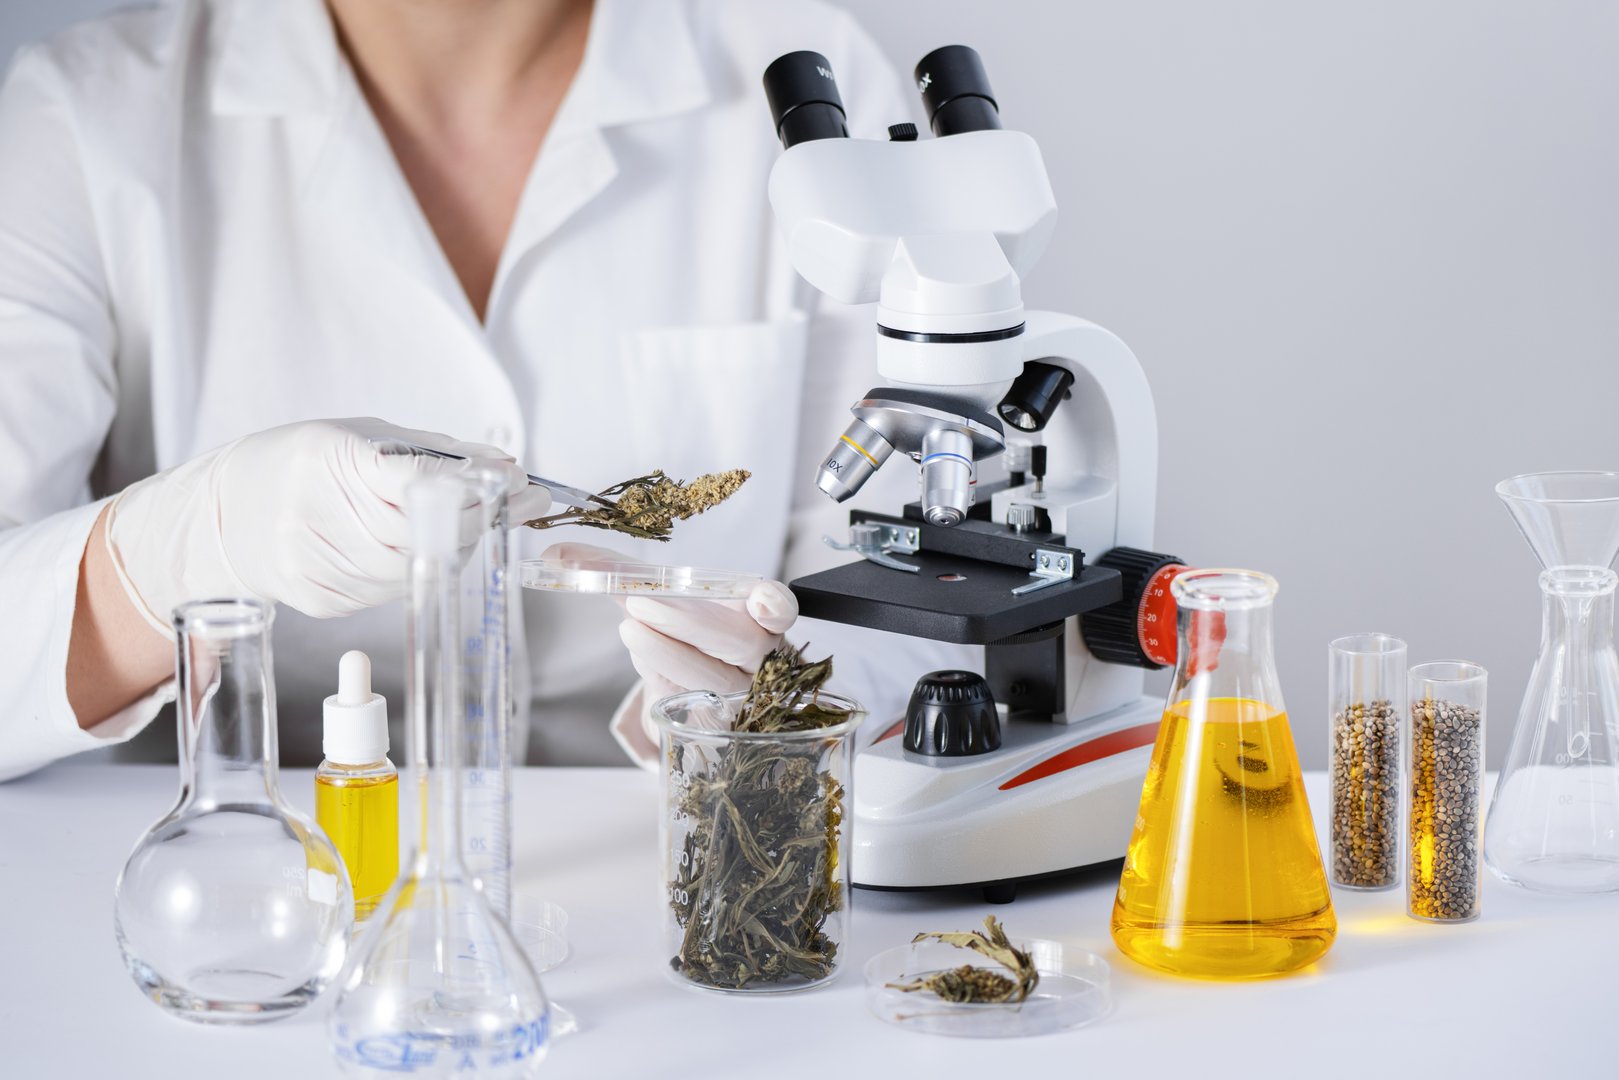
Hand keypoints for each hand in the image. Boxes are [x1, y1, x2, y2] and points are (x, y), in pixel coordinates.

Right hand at [106, 417, 547, 631]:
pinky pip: (394, 588)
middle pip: (420, 529)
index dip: (472, 484)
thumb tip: (504, 466)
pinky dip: (428, 566)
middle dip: (480, 517)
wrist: (229, 514)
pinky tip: (439, 545)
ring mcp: (314, 563)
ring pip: (414, 565)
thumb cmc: (305, 464)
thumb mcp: (362, 437)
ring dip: (463, 543)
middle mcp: (313, 514)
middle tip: (522, 501)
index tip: (516, 481)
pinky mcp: (323, 599)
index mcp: (324, 458)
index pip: (412, 478)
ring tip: (487, 519)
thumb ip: (434, 453)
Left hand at [540, 542, 797, 764]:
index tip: (762, 602)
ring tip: (630, 629)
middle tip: (639, 603)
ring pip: (714, 679)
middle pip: (739, 642)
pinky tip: (646, 666)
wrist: (694, 686)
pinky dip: (663, 683)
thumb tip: (554, 550)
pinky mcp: (717, 725)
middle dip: (689, 622)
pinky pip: (692, 707)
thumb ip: (615, 571)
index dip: (774, 605)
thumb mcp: (658, 596)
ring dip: (667, 653)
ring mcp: (741, 696)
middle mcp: (760, 656)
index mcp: (759, 615)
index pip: (779, 608)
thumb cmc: (684, 631)